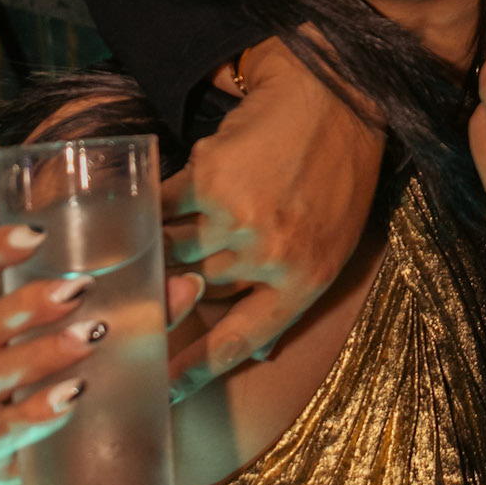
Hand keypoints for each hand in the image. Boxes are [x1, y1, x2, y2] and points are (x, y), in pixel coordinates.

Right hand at [0, 227, 203, 484]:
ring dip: (41, 353)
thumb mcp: (93, 353)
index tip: (36, 234)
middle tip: (81, 290)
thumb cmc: (65, 398)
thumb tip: (188, 283)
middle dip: (30, 305)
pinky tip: (71, 397)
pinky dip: (34, 413)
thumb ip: (136, 317)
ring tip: (92, 337)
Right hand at [163, 36, 385, 399]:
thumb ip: (289, 293)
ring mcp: (237, 219)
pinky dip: (154, 202)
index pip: (240, 341)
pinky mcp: (210, 179)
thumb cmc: (341, 168)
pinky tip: (148, 196)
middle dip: (177, 284)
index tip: (164, 391)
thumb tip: (257, 352)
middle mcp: (269, 258)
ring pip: (173, 250)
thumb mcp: (335, 243)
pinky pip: (163, 206)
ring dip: (160, 241)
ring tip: (144, 237)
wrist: (337, 93)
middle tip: (146, 285)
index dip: (197, 370)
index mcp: (305, 281)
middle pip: (196, 290)